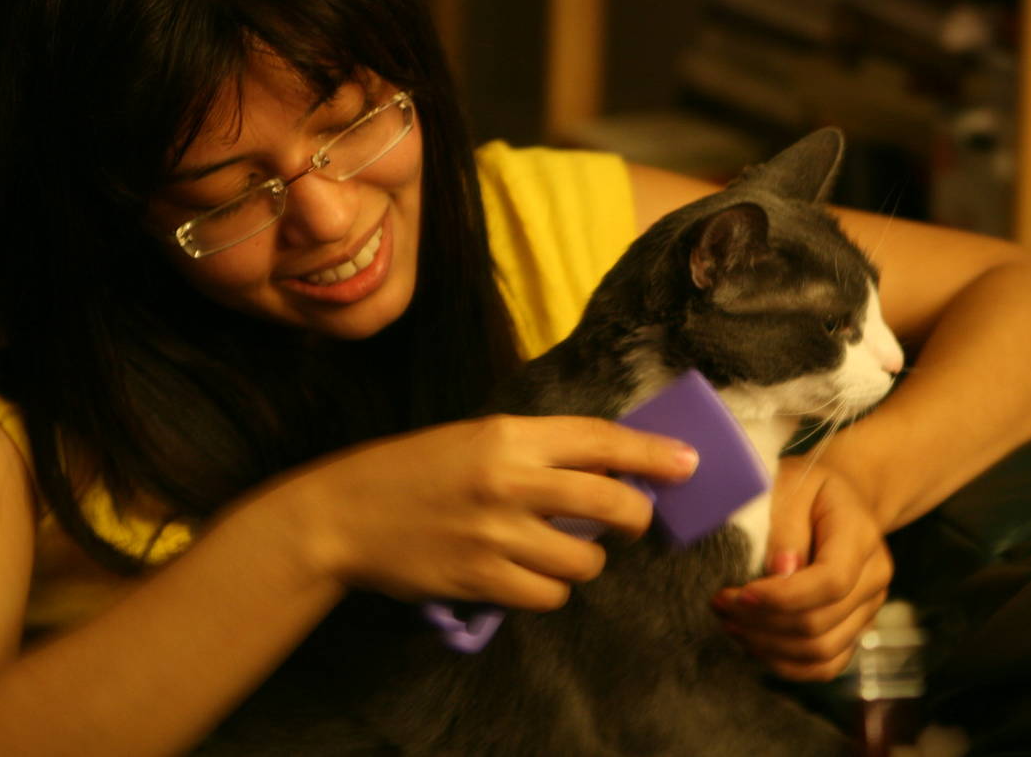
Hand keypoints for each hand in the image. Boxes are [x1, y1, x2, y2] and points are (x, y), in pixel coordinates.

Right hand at [280, 414, 698, 611]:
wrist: (342, 513)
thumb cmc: (411, 470)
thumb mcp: (472, 439)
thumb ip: (533, 452)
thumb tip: (603, 469)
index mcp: (507, 435)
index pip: (599, 440)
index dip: (651, 454)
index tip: (688, 463)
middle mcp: (508, 481)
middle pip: (610, 502)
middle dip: (637, 516)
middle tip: (636, 520)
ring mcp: (494, 533)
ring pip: (584, 561)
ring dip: (584, 561)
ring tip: (555, 551)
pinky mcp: (479, 579)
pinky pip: (548, 595)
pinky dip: (548, 589)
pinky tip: (525, 574)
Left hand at [711, 456, 891, 681]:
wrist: (842, 497)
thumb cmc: (811, 486)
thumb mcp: (794, 482)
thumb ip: (787, 523)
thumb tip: (779, 570)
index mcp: (861, 538)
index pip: (830, 582)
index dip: (782, 596)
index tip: (738, 592)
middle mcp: (873, 580)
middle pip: (820, 624)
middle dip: (761, 621)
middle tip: (720, 604)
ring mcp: (867, 610)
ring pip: (821, 652)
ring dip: (768, 646)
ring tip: (729, 623)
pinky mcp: (854, 629)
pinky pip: (826, 665)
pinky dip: (787, 664)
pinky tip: (753, 643)